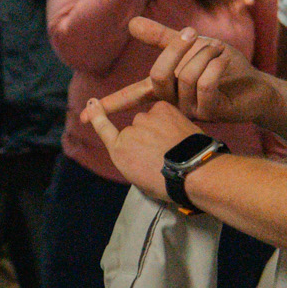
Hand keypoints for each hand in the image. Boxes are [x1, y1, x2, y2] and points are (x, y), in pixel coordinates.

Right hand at [82, 96, 199, 201]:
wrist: (193, 172)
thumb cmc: (169, 183)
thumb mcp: (141, 178)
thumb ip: (133, 159)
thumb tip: (138, 151)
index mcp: (120, 152)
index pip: (104, 129)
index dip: (97, 115)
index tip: (92, 103)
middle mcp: (128, 133)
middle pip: (135, 127)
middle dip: (146, 134)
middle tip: (164, 150)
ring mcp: (144, 119)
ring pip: (150, 118)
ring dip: (159, 126)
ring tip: (174, 143)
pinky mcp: (161, 109)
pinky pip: (162, 110)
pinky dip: (169, 118)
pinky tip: (178, 132)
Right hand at [107, 16, 272, 124]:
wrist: (256, 86)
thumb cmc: (224, 68)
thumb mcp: (191, 47)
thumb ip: (161, 39)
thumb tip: (131, 24)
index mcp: (165, 89)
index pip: (132, 96)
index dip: (111, 104)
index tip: (86, 116)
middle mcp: (172, 102)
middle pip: (158, 75)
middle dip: (176, 49)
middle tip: (193, 34)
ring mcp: (190, 110)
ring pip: (184, 77)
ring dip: (203, 55)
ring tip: (217, 50)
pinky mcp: (210, 112)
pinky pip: (204, 85)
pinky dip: (215, 64)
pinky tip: (224, 59)